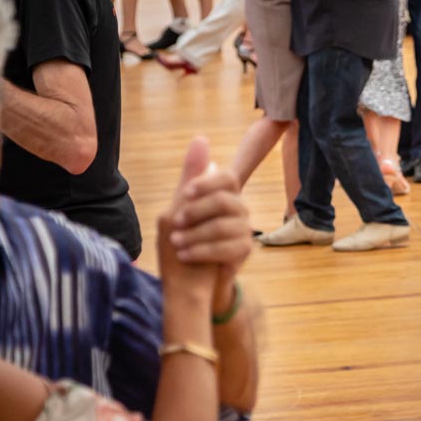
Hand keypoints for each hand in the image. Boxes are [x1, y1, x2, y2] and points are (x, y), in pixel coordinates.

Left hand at [161, 137, 249, 304]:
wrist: (187, 281)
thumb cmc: (182, 240)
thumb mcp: (178, 208)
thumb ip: (191, 176)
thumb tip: (201, 139)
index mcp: (222, 195)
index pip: (228, 177)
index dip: (208, 183)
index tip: (185, 193)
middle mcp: (238, 209)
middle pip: (224, 200)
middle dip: (195, 212)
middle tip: (175, 225)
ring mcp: (244, 229)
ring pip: (222, 226)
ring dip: (194, 236)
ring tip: (176, 244)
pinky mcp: (245, 251)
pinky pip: (227, 247)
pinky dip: (201, 251)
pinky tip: (184, 255)